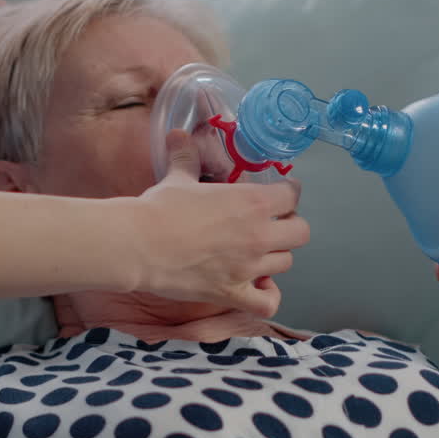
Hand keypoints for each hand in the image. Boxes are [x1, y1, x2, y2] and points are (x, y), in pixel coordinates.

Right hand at [132, 131, 309, 317]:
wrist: (138, 245)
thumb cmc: (159, 210)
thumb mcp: (178, 179)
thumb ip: (187, 158)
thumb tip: (178, 135)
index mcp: (251, 202)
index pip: (292, 196)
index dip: (289, 192)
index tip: (282, 192)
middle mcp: (258, 235)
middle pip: (300, 232)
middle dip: (290, 226)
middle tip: (273, 223)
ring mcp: (248, 267)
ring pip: (286, 262)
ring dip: (276, 255)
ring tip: (260, 252)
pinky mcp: (232, 292)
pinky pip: (268, 302)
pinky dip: (268, 296)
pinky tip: (258, 286)